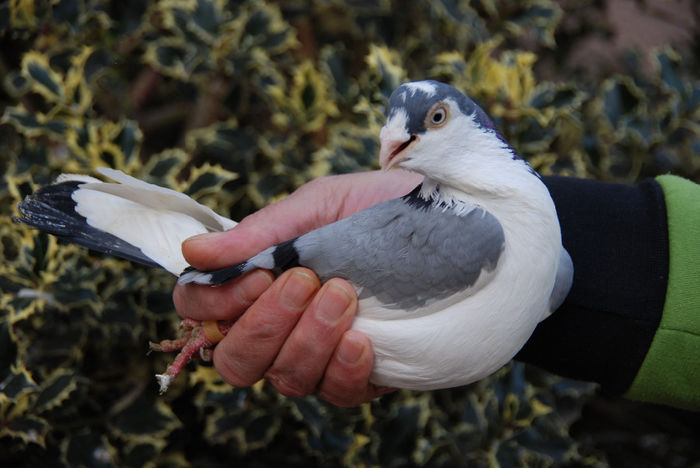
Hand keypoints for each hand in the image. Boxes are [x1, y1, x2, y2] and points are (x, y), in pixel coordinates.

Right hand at [173, 169, 421, 405]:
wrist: (452, 222)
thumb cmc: (378, 207)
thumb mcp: (321, 206)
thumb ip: (261, 232)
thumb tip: (193, 251)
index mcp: (260, 282)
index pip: (202, 313)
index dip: (215, 305)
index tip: (258, 273)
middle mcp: (283, 326)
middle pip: (237, 361)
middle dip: (265, 325)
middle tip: (305, 281)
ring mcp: (321, 355)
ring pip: (285, 379)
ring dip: (308, 340)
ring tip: (343, 294)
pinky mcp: (363, 376)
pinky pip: (337, 394)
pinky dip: (343, 369)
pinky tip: (362, 340)